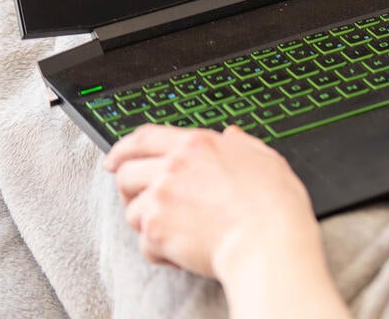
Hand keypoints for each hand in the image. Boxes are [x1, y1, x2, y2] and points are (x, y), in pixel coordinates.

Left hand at [104, 124, 319, 277]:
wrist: (268, 240)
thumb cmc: (274, 203)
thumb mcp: (265, 159)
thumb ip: (242, 144)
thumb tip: (232, 135)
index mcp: (197, 144)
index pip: (145, 137)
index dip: (123, 149)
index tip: (114, 161)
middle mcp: (173, 167)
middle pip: (127, 174)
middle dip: (131, 191)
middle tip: (146, 204)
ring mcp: (161, 198)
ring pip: (133, 212)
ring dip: (150, 225)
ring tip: (178, 233)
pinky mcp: (156, 231)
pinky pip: (145, 245)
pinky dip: (161, 253)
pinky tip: (185, 251)